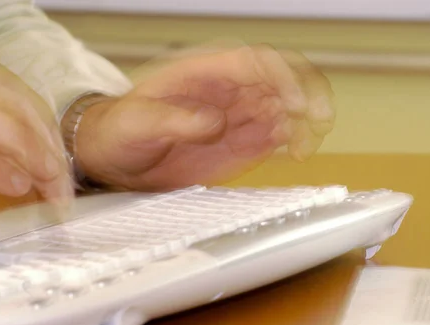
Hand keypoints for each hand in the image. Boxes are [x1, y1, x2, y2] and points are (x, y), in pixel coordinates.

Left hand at [70, 44, 334, 190]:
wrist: (113, 156)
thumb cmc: (120, 129)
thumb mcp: (139, 121)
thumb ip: (178, 121)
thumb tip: (215, 122)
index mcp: (204, 73)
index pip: (256, 63)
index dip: (282, 79)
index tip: (294, 104)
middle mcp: (226, 91)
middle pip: (279, 83)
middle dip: (304, 98)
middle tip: (317, 122)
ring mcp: (233, 118)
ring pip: (282, 110)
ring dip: (300, 124)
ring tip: (302, 146)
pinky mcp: (234, 144)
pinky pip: (270, 137)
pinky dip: (287, 141)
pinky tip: (293, 152)